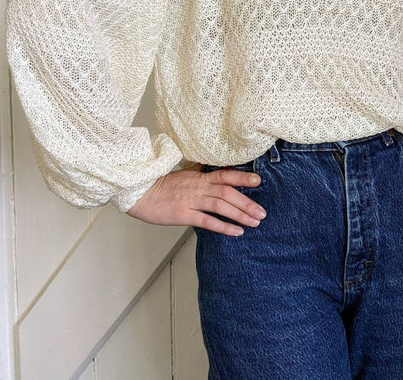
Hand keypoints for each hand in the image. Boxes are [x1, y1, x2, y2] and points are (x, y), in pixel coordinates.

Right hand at [126, 166, 266, 235]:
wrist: (140, 192)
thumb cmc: (161, 185)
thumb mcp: (184, 174)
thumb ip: (201, 173)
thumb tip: (216, 171)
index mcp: (198, 176)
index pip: (224, 175)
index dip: (242, 177)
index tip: (258, 181)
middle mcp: (198, 187)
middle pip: (227, 193)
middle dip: (247, 203)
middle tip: (262, 212)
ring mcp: (191, 201)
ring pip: (221, 206)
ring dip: (240, 214)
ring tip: (254, 222)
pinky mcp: (183, 215)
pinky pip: (207, 221)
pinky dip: (223, 226)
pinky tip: (236, 231)